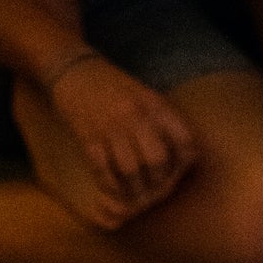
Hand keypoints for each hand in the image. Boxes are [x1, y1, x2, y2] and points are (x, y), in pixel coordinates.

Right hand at [13, 54, 197, 229]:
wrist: (73, 68)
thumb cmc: (115, 89)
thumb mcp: (147, 97)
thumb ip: (166, 123)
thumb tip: (189, 158)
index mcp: (155, 105)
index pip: (183, 140)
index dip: (184, 162)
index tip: (177, 170)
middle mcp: (135, 114)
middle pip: (157, 160)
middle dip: (158, 182)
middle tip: (153, 188)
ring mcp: (110, 125)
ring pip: (130, 169)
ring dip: (133, 189)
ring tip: (134, 194)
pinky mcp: (87, 135)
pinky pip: (102, 169)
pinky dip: (109, 184)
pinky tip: (111, 186)